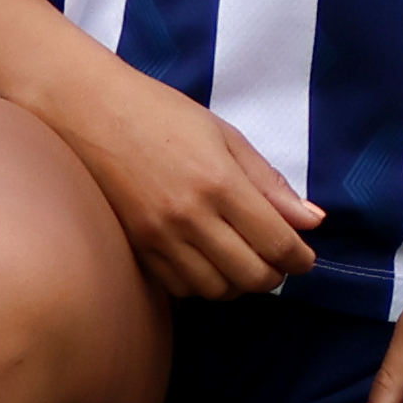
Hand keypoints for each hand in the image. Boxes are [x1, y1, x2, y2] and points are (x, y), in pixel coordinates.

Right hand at [59, 63, 319, 303]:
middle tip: (277, 261)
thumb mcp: (225, 136)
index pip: (276, 243)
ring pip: (216, 290)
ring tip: (242, 261)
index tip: (304, 257)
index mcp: (219, 183)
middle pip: (250, 276)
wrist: (90, 112)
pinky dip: (203, 284)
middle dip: (274, 275)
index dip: (299, 258)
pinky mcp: (136, 248)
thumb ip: (269, 183)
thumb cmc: (161, 114)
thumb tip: (312, 220)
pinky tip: (208, 262)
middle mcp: (190, 217)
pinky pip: (180, 288)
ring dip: (238, 284)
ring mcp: (159, 237)